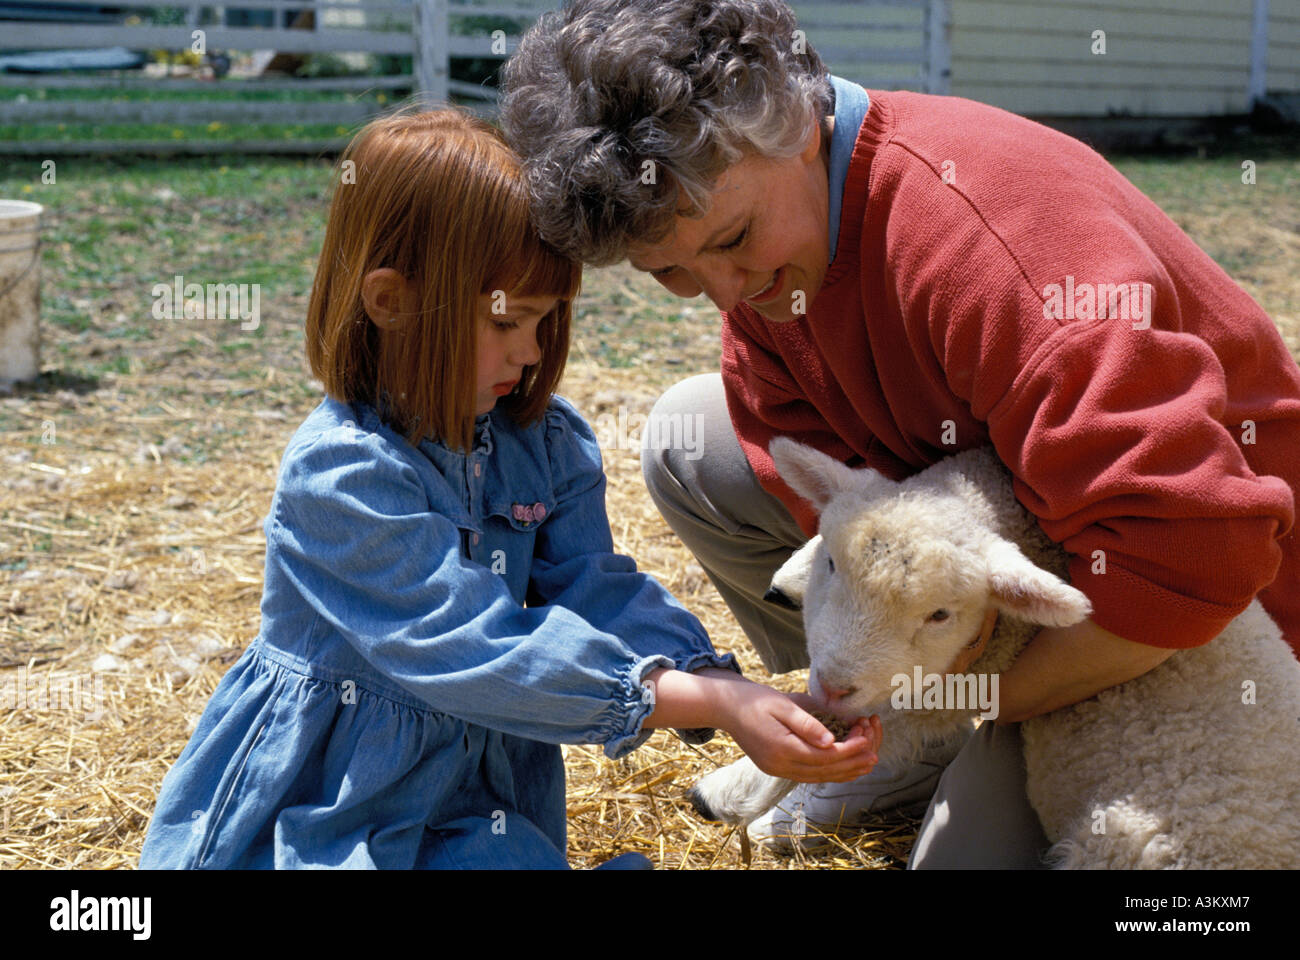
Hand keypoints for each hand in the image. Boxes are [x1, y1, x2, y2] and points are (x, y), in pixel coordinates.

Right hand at [716, 681, 881, 782]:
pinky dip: (830, 771)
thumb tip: (830, 741)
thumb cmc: (756, 700)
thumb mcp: (783, 704)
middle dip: (852, 762)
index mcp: (782, 748)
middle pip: (825, 771)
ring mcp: (778, 770)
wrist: (727, 708)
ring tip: (867, 763)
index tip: (867, 738)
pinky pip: (810, 775)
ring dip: (845, 771)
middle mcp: (780, 765)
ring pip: (819, 777)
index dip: (849, 749)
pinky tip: (844, 766)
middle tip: (875, 754)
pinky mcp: (778, 768)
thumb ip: (807, 723)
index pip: (825, 755)